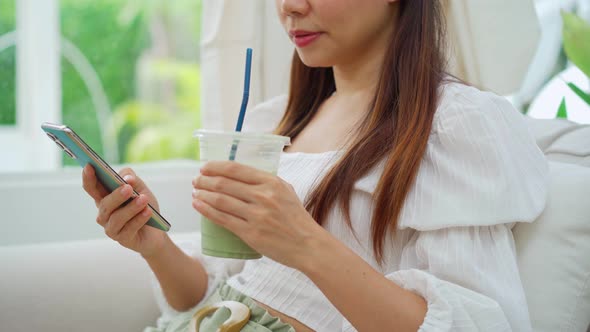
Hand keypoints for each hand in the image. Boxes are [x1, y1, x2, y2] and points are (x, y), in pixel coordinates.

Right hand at [82, 164, 166, 257]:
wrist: (155, 231)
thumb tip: (127, 178)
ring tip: (143, 200)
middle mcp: (104, 213)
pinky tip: (148, 212)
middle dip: (116, 195)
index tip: (89, 166)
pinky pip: (129, 228)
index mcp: (105, 198)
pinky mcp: (121, 239)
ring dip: (131, 208)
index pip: (92, 187)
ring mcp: (110, 227)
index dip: (88, 178)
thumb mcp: (141, 189)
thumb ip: (132, 179)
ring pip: (116, 217)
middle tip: (128, 187)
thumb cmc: (144, 207)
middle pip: (105, 203)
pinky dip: (139, 219)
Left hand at [191, 161, 329, 268]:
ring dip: (203, 195)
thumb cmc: (296, 219)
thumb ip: (267, 182)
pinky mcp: (250, 233)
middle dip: (205, 180)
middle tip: (196, 180)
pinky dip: (207, 211)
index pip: (236, 169)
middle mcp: (263, 196)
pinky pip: (223, 219)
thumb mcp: (286, 191)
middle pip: (225, 184)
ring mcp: (256, 215)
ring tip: (195, 192)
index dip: (216, 167)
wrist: (308, 245)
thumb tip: (242, 175)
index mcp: (272, 182)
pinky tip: (198, 206)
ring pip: (221, 201)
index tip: (205, 168)